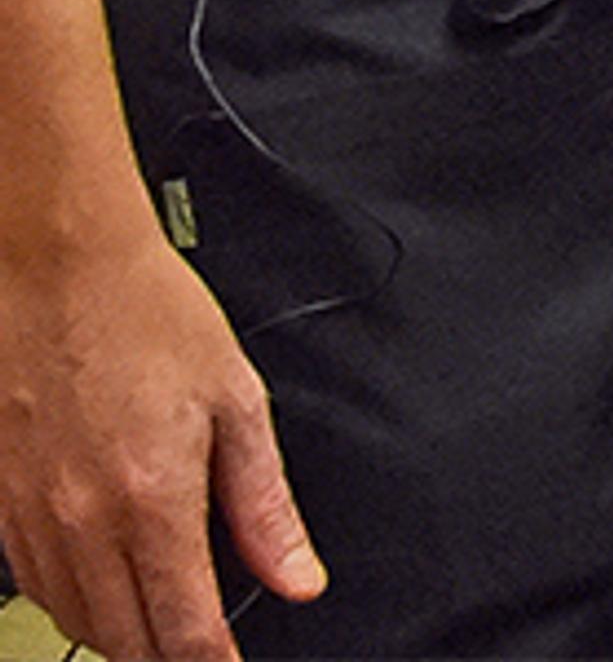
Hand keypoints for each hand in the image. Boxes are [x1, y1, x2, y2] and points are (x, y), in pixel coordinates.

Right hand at [0, 216, 321, 659]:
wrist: (61, 272)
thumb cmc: (150, 318)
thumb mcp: (236, 400)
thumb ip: (264, 503)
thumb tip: (298, 574)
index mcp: (152, 498)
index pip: (181, 629)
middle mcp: (83, 523)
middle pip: (125, 641)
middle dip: (169, 657)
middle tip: (204, 644)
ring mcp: (32, 522)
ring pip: (77, 623)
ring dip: (122, 634)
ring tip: (163, 618)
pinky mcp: (0, 510)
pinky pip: (37, 589)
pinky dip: (75, 602)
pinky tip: (106, 579)